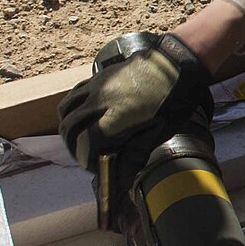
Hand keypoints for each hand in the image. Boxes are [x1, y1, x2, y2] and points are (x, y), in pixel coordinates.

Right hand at [58, 31, 213, 223]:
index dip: (86, 159)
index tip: (94, 166)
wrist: (178, 63)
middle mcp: (101, 100)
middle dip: (74, 147)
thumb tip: (122, 182)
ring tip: (80, 138)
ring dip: (69, 128)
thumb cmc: (174, 98)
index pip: (87, 143)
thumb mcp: (160, 131)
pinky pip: (74, 94)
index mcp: (117, 116)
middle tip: (86, 156)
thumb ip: (136, 155)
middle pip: (70, 127)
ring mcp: (97, 86)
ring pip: (66, 110)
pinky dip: (72, 108)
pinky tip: (84, 116)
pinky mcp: (98, 77)